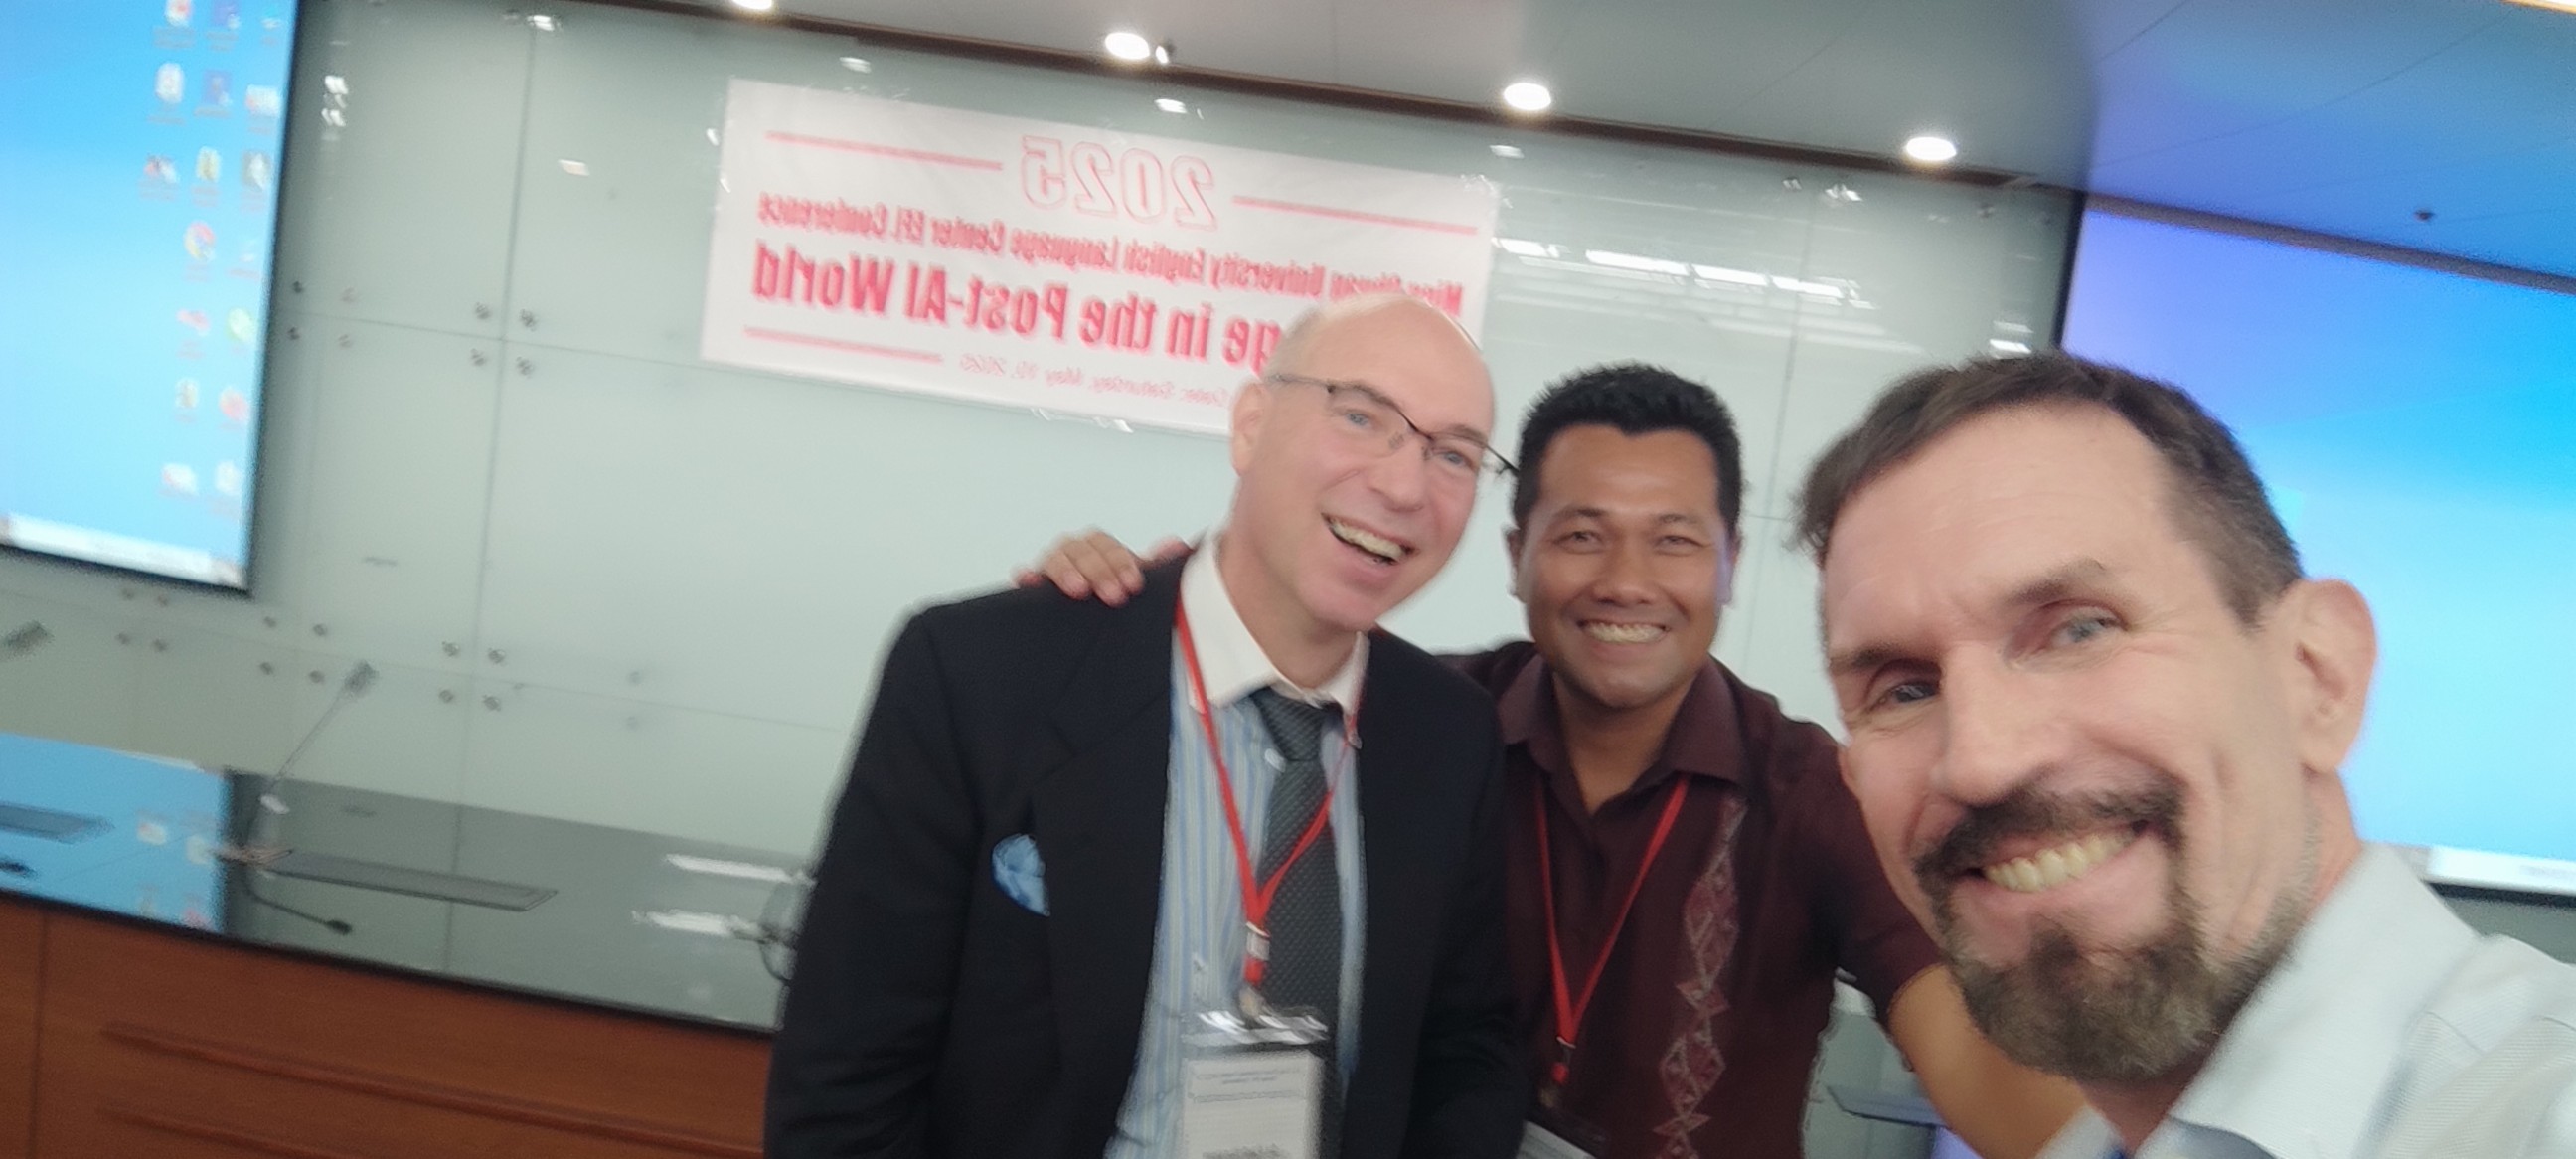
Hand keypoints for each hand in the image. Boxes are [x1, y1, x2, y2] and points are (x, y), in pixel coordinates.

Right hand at [1011, 529, 1188, 606]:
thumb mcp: (1134, 582)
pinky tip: (1030, 583)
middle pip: (1080, 547)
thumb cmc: (1114, 595)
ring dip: (1067, 570)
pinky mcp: (1032, 585)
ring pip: (1054, 557)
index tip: (1134, 585)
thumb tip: (1176, 545)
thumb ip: (1155, 565)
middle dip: (1099, 570)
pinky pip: (1023, 575)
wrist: (1089, 621)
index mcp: (1096, 548)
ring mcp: (1049, 567)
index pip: (1105, 544)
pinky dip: (1026, 576)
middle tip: (1115, 596)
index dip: (1120, 562)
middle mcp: (1072, 552)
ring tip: (1080, 591)